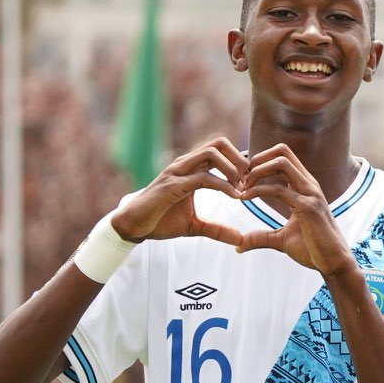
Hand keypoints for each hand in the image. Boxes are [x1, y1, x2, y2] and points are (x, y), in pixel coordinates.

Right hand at [108, 137, 252, 245]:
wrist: (133, 227)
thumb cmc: (160, 221)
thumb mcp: (195, 226)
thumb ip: (218, 230)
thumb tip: (240, 240)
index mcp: (190, 168)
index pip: (219, 149)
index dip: (238, 162)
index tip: (249, 182)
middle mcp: (184, 164)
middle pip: (218, 143)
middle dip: (239, 160)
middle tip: (249, 181)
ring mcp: (177, 172)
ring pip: (212, 154)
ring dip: (233, 169)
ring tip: (242, 189)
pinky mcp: (173, 185)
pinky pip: (204, 178)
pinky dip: (223, 186)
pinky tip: (235, 196)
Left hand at [226, 146, 357, 279]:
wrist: (333, 264)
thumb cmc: (312, 250)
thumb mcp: (281, 241)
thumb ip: (261, 237)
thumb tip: (239, 246)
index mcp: (305, 187)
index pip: (283, 157)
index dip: (261, 161)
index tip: (244, 179)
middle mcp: (309, 185)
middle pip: (282, 151)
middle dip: (257, 160)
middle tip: (240, 179)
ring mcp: (310, 194)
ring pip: (281, 163)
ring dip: (256, 171)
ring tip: (241, 187)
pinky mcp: (308, 207)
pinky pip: (279, 189)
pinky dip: (258, 190)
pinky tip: (245, 198)